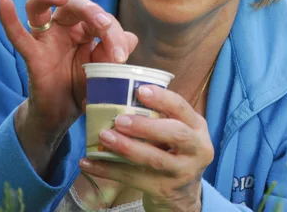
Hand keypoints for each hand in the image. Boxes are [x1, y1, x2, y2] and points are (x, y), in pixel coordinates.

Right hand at [0, 0, 137, 172]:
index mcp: (86, 28)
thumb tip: (132, 38)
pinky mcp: (33, 55)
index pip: (100, 18)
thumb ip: (116, 54)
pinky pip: (19, 36)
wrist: (65, 116)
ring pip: (40, 6)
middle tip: (105, 27)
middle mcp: (65, 27)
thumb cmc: (85, 87)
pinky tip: (4, 1)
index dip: (114, 33)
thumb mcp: (106, 70)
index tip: (122, 57)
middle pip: (75, 5)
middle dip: (93, 12)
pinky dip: (9, 19)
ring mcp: (46, 39)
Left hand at [79, 85, 213, 211]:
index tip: (140, 91)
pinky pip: (135, 179)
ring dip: (126, 147)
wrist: (183, 194)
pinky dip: (110, 170)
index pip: (182, 107)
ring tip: (104, 137)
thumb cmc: (173, 149)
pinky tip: (89, 163)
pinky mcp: (164, 190)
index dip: (162, 98)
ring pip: (154, 159)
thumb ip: (157, 114)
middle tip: (120, 120)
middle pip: (175, 134)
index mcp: (197, 126)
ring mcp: (182, 172)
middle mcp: (196, 148)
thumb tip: (114, 95)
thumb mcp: (176, 130)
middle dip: (146, 126)